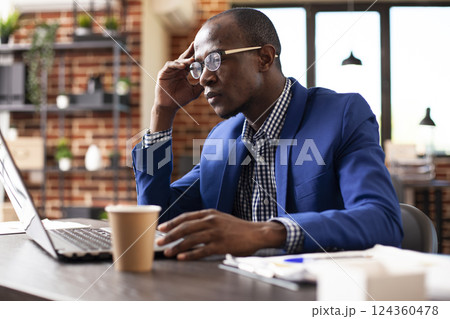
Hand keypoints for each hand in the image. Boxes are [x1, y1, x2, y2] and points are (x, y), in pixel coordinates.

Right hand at [152, 42, 203, 124]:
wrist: (169, 106)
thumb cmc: (180, 99)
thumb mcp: (194, 91)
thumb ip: (201, 85)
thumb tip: (212, 79)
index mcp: (184, 72)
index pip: (190, 62)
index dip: (196, 56)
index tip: (204, 51)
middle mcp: (177, 70)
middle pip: (184, 58)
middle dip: (190, 51)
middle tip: (196, 44)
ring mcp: (170, 70)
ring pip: (178, 61)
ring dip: (185, 60)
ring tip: (192, 60)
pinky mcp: (163, 73)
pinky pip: (170, 66)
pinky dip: (176, 65)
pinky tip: (182, 66)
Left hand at [156, 209, 286, 259]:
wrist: (256, 233)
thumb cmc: (236, 227)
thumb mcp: (220, 218)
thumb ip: (205, 221)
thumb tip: (188, 228)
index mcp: (209, 213)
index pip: (186, 217)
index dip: (172, 222)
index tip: (161, 228)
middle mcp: (211, 221)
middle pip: (185, 228)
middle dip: (170, 235)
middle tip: (159, 241)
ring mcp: (216, 233)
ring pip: (191, 240)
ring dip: (177, 246)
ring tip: (167, 252)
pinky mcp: (221, 245)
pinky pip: (202, 251)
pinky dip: (190, 255)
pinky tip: (181, 258)